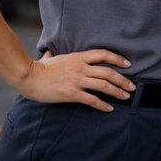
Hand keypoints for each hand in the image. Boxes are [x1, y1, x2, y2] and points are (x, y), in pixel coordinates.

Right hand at [18, 49, 135, 112]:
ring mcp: (77, 80)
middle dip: (123, 80)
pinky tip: (109, 108)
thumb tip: (50, 52)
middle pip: (108, 72)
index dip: (118, 59)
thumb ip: (57, 54)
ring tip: (126, 96)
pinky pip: (92, 100)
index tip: (128, 64)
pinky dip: (103, 105)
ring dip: (117, 91)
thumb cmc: (39, 68)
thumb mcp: (53, 57)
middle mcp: (81, 67)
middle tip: (132, 86)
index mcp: (78, 57)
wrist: (29, 77)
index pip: (103, 54)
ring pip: (103, 85)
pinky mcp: (72, 94)